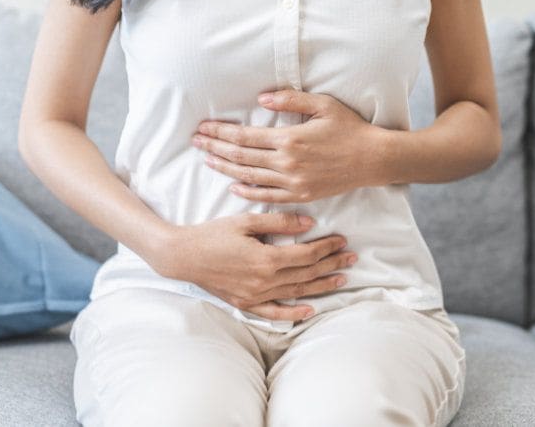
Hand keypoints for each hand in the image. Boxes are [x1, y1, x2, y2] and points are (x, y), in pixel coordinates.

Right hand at [150, 211, 357, 321]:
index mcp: (266, 259)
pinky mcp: (245, 303)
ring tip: (342, 279)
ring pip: (297, 292)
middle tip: (352, 258)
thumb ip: (278, 222)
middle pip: (307, 274)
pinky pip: (274, 312)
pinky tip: (310, 311)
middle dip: (332, 264)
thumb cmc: (212, 234)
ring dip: (321, 286)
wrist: (182, 256)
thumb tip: (309, 224)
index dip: (327, 247)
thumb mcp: (245, 221)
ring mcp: (255, 295)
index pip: (306, 254)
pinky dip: (293, 313)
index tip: (342, 240)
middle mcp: (264, 281)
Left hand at [191, 89, 382, 202]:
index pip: (244, 137)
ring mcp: (292, 182)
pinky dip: (247, 192)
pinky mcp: (300, 195)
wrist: (372, 159)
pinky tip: (232, 186)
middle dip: (214, 149)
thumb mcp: (323, 105)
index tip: (203, 128)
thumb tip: (261, 99)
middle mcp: (286, 163)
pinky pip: (267, 196)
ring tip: (206, 161)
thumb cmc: (349, 128)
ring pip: (249, 177)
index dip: (220, 133)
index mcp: (289, 139)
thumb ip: (290, 100)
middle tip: (195, 142)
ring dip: (224, 169)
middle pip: (241, 157)